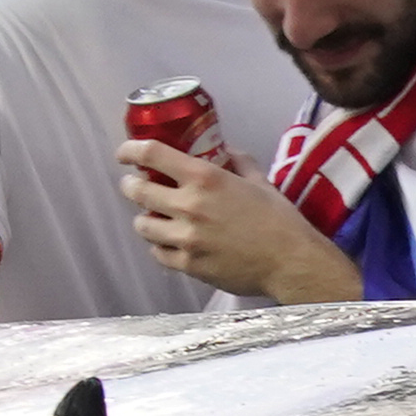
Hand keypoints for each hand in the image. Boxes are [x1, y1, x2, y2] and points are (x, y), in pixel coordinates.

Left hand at [122, 140, 362, 306]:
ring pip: (142, 225)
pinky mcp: (188, 265)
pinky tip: (169, 242)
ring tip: (153, 217)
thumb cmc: (279, 220)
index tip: (125, 153)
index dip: (131, 150)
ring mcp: (185, 238)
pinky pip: (158, 253)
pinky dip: (159, 246)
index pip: (152, 155)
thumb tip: (225, 151)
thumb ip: (238, 162)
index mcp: (206, 178)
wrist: (290, 262)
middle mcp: (189, 206)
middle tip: (134, 185)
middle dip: (130, 185)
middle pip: (137, 191)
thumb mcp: (260, 181)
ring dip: (144, 218)